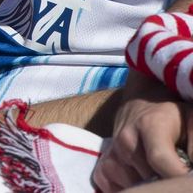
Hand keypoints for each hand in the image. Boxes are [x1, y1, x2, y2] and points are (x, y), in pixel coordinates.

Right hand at [94, 75, 192, 191]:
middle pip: (148, 178)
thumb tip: (191, 174)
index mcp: (149, 125)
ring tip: (160, 175)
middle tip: (176, 179)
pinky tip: (142, 179)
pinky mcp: (103, 162)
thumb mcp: (191, 123)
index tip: (187, 182)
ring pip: (132, 185)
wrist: (140, 103)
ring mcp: (112, 152)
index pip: (160, 159)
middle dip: (166, 183)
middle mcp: (126, 139)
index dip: (177, 176)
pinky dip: (129, 187)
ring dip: (148, 186)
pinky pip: (113, 187)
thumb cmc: (172, 116)